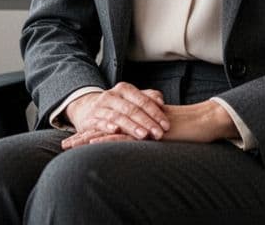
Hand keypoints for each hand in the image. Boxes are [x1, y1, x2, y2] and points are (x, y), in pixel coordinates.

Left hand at [60, 100, 239, 148]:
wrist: (200, 122)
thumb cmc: (183, 130)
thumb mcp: (159, 134)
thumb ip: (146, 134)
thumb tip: (137, 141)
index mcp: (134, 121)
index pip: (109, 126)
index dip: (90, 132)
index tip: (73, 140)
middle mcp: (134, 120)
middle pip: (103, 127)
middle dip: (82, 136)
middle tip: (64, 143)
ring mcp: (139, 124)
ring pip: (109, 130)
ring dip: (88, 139)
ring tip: (71, 145)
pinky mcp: (146, 130)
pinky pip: (124, 136)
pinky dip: (107, 140)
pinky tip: (94, 143)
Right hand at [64, 82, 168, 140]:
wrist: (88, 108)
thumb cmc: (117, 106)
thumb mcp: (132, 99)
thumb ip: (148, 98)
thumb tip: (161, 102)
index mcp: (124, 89)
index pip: (142, 100)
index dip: (155, 113)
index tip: (166, 125)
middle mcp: (111, 96)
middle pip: (131, 109)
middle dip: (146, 122)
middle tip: (158, 133)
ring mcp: (100, 107)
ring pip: (117, 116)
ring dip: (131, 126)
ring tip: (143, 135)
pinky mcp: (90, 119)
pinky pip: (99, 122)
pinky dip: (107, 126)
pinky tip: (116, 130)